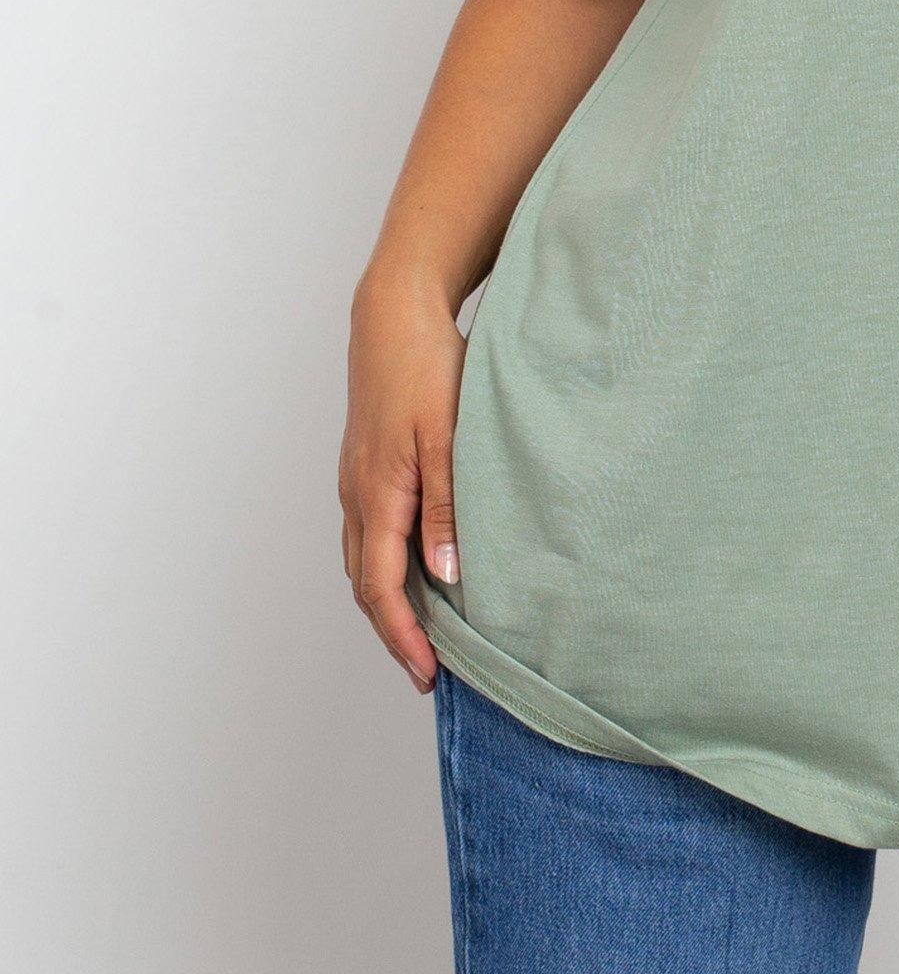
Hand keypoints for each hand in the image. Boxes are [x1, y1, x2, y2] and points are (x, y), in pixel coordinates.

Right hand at [337, 281, 466, 692]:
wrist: (395, 316)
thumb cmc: (427, 369)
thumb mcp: (448, 436)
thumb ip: (448, 506)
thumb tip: (446, 574)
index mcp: (377, 495)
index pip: (383, 590)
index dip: (404, 638)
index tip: (428, 676)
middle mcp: (357, 496)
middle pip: (367, 585)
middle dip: (394, 633)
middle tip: (429, 671)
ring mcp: (356, 481)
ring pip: (365, 561)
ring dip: (389, 602)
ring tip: (425, 632)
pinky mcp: (364, 466)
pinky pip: (369, 533)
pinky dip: (386, 566)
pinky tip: (415, 568)